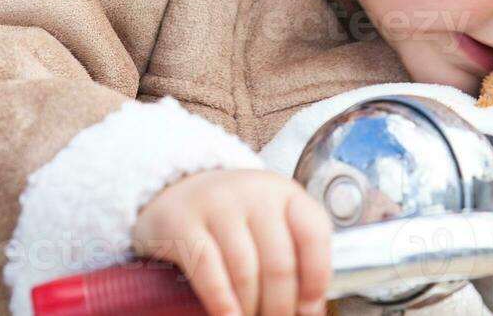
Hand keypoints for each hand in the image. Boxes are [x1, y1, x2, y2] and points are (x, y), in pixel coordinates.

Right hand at [132, 169, 331, 315]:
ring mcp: (216, 204)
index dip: (316, 278)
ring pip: (245, 270)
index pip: (314, 234)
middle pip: (279, 263)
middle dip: (280, 306)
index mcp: (284, 193)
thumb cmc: (232, 217)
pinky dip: (221, 301)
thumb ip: (292, 256)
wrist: (176, 189)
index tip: (308, 308)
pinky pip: (206, 267)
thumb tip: (307, 309)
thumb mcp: (269, 223)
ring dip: (251, 308)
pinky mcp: (181, 221)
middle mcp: (253, 193)